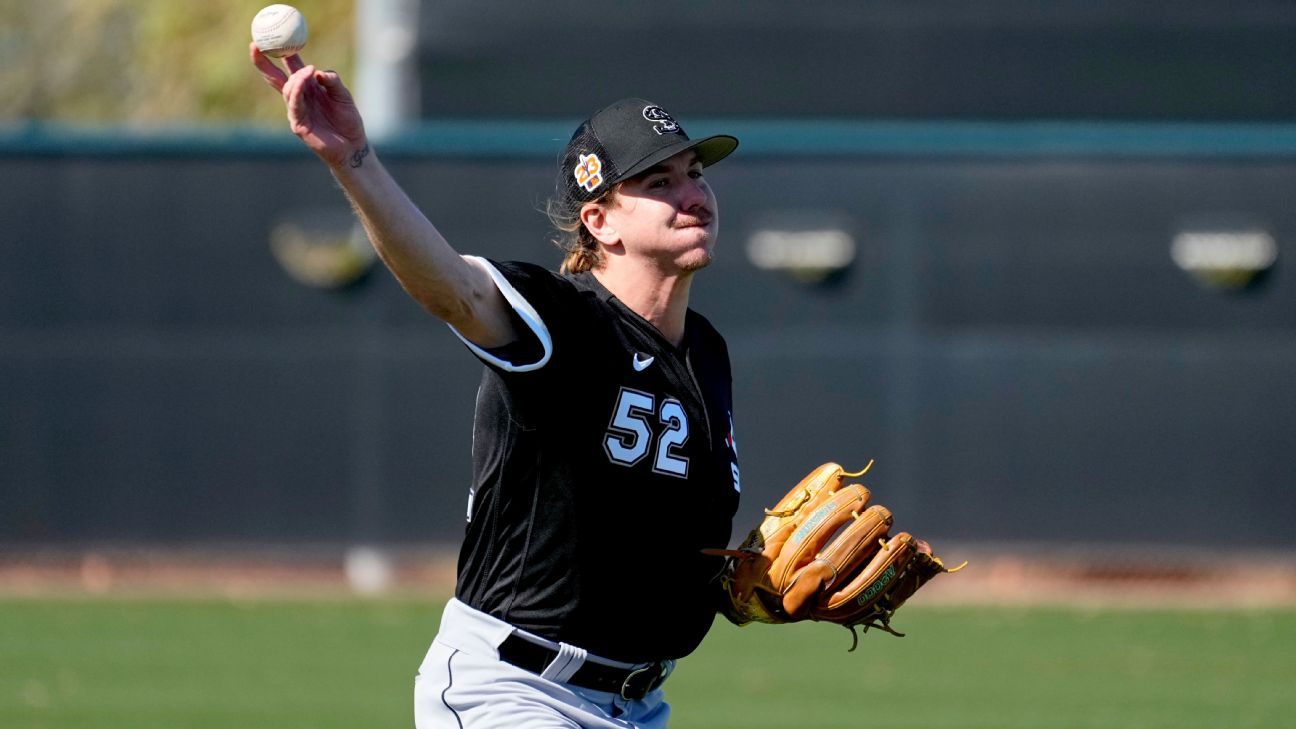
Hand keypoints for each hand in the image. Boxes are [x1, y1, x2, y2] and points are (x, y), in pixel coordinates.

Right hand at [250, 43, 367, 168]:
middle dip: (263, 62)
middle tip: (256, 45)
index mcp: (308, 87)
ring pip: (288, 89)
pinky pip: (294, 105)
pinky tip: (301, 83)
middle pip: (277, 77)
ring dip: (296, 78)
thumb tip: (318, 71)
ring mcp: (296, 111)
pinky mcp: (299, 125)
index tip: (273, 35)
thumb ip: (332, 82)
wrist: (353, 146)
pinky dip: (296, 92)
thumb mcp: (343, 96)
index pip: (291, 67)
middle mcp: (299, 97)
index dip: (281, 53)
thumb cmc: (348, 120)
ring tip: (308, 70)